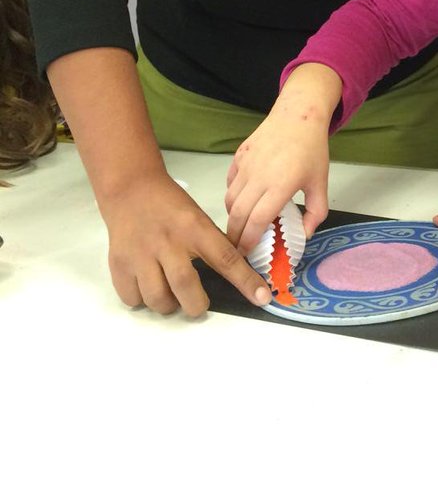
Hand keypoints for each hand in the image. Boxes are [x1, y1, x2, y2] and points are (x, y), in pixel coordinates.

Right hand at [101, 171, 271, 316]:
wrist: (130, 189)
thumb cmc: (170, 206)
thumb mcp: (198, 217)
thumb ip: (212, 245)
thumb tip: (236, 275)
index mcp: (194, 227)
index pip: (226, 258)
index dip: (246, 281)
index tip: (262, 298)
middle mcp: (168, 241)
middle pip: (186, 286)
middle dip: (197, 305)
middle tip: (199, 304)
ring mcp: (141, 253)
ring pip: (157, 298)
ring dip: (169, 306)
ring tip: (172, 296)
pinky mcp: (118, 263)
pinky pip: (133, 298)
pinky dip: (143, 300)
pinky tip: (148, 286)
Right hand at [225, 64, 338, 252]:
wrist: (298, 114)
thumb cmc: (312, 150)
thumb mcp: (321, 183)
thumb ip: (316, 212)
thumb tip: (304, 235)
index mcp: (280, 185)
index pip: (257, 220)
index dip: (249, 240)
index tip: (246, 253)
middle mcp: (258, 176)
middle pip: (237, 214)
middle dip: (234, 235)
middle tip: (237, 247)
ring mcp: (246, 165)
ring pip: (230, 199)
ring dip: (232, 217)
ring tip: (240, 227)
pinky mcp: (239, 155)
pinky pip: (229, 182)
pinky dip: (231, 196)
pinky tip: (241, 201)